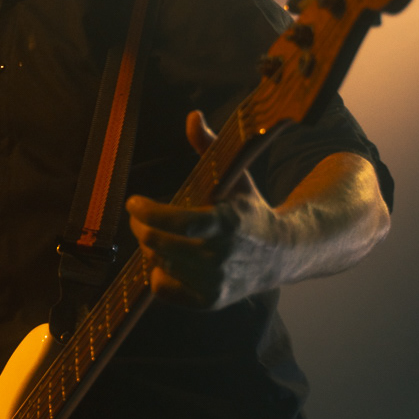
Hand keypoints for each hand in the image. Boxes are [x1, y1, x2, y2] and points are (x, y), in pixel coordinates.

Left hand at [125, 110, 285, 308]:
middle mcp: (222, 256)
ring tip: (159, 236)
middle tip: (140, 218)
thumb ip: (209, 148)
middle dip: (141, 227)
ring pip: (159, 264)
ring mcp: (216, 282)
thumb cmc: (251, 210)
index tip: (134, 202)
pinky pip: (163, 289)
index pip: (179, 222)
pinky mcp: (209, 301)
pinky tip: (168, 261)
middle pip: (159, 244)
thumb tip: (192, 116)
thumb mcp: (234, 178)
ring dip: (152, 248)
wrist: (284, 255)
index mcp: (228, 222)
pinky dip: (158, 274)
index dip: (149, 213)